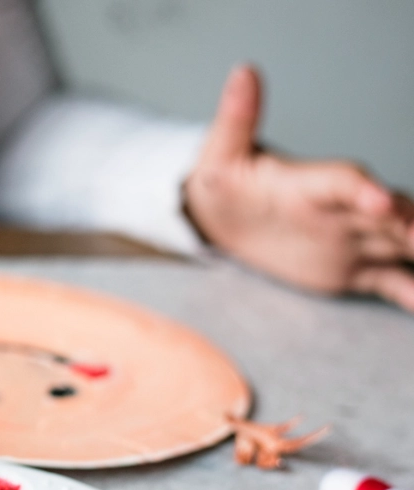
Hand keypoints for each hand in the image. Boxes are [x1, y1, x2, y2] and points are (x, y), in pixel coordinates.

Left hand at [185, 65, 413, 310]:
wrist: (224, 214)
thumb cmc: (223, 181)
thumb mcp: (220, 155)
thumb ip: (235, 120)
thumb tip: (242, 71)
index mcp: (311, 183)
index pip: (344, 181)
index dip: (364, 189)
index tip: (380, 201)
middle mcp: (344, 209)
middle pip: (392, 213)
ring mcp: (353, 238)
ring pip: (402, 245)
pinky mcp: (353, 268)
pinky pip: (392, 282)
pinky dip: (412, 294)